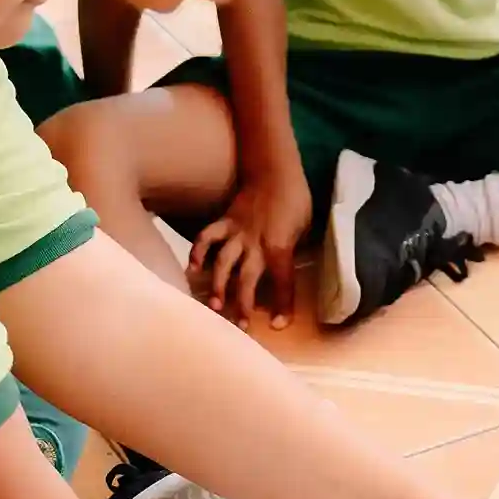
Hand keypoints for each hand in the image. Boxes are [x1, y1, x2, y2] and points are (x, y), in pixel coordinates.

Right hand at [188, 162, 313, 327]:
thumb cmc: (297, 201)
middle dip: (243, 305)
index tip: (279, 325)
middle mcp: (255, 243)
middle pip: (247, 279)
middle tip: (240, 327)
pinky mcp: (224, 222)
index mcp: (280, 246)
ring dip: (218, 286)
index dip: (283, 305)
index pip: (283, 282)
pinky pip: (206, 237)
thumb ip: (294, 251)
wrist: (276, 171)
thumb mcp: (306, 228)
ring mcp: (236, 233)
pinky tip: (192, 269)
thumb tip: (288, 271)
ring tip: (214, 307)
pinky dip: (197, 252)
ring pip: (223, 263)